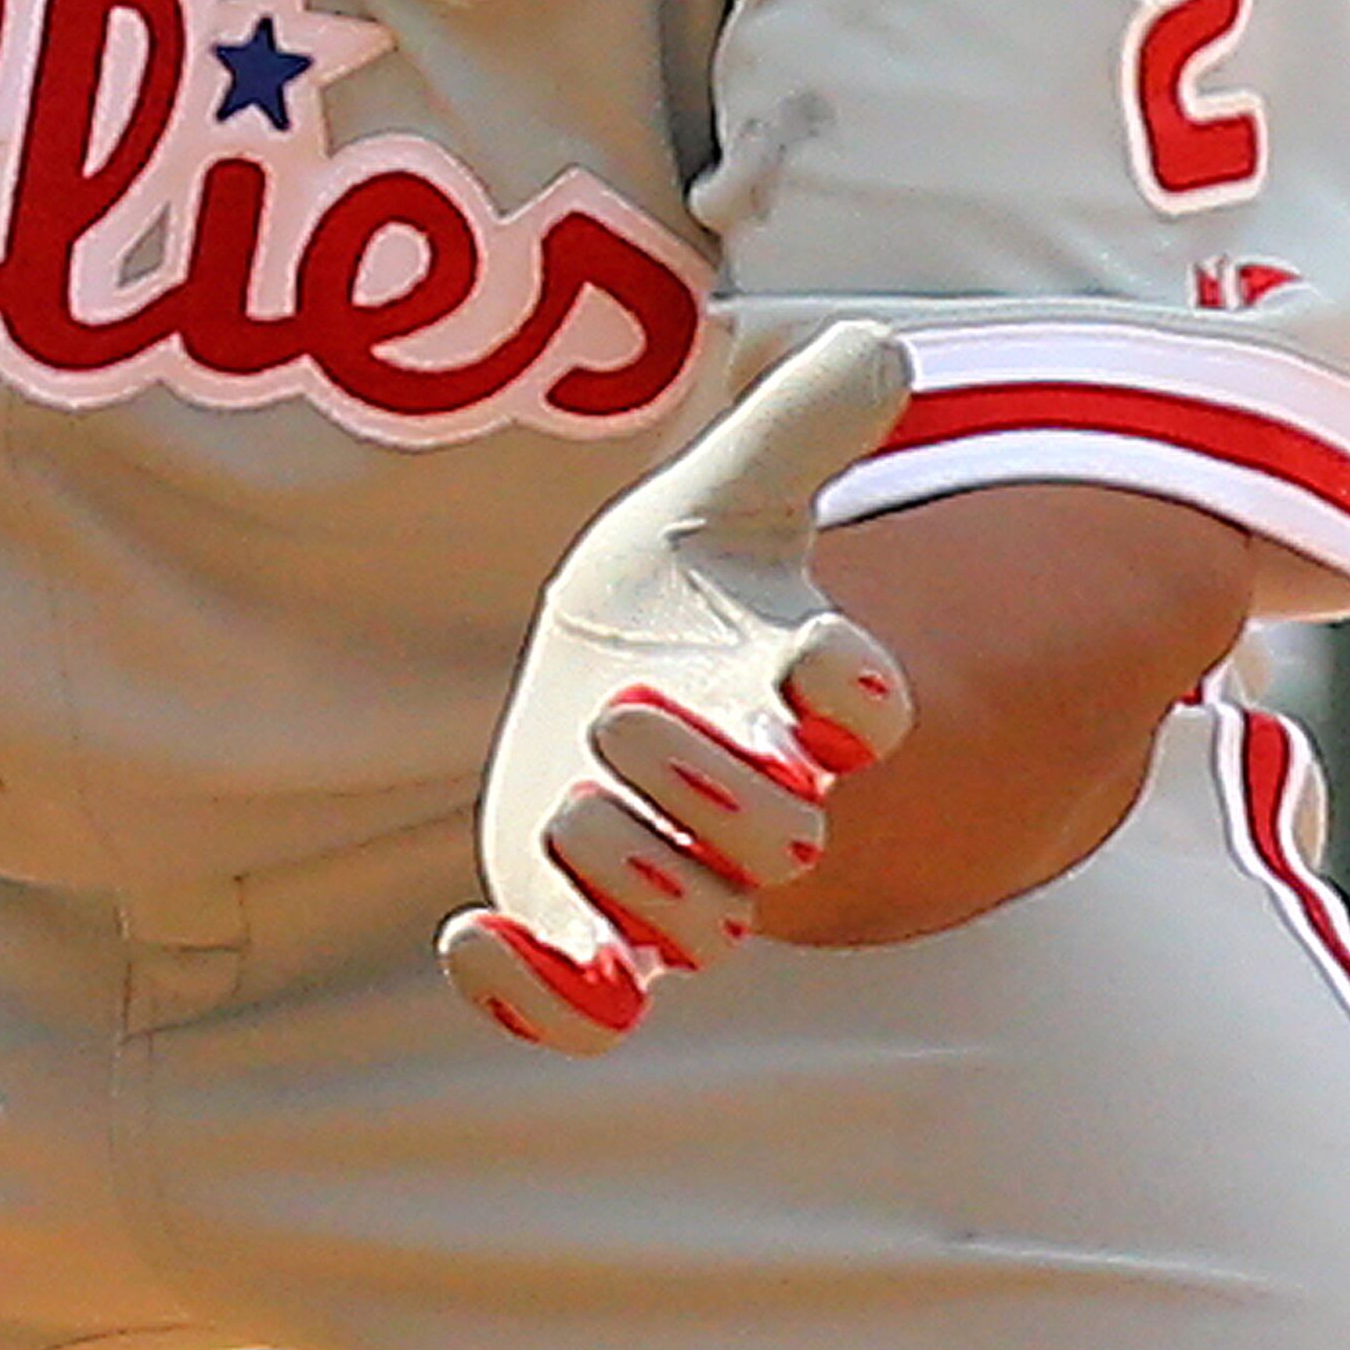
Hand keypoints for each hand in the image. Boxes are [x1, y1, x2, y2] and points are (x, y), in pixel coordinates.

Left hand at [442, 324, 916, 1051]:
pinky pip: (584, 1005)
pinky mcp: (590, 936)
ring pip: (697, 927)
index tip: (824, 668)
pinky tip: (469, 942)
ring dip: (639, 881)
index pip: (862, 705)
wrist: (616, 686)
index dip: (852, 695)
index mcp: (792, 688)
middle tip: (624, 721)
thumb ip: (799, 426)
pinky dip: (534, 997)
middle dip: (713, 789)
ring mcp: (673, 876)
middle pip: (779, 833)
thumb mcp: (726, 496)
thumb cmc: (684, 596)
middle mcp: (750, 796)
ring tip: (570, 811)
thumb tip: (880, 344)